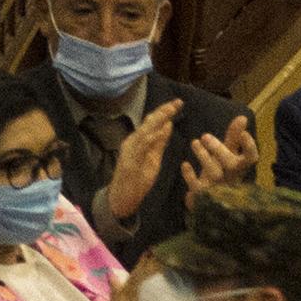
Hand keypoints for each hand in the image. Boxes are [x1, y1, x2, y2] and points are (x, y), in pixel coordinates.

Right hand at [106, 98, 185, 220]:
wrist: (122, 197)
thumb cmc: (138, 179)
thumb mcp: (154, 158)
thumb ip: (160, 142)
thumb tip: (168, 124)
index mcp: (139, 141)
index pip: (152, 123)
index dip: (164, 112)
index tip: (177, 103)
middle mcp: (133, 142)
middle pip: (149, 123)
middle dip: (163, 112)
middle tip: (177, 102)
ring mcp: (129, 151)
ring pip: (144, 131)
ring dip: (157, 121)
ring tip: (169, 110)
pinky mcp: (128, 161)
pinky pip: (139, 148)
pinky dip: (148, 138)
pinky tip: (158, 131)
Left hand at [181, 115, 258, 205]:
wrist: (211, 203)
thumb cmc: (222, 173)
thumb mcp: (229, 154)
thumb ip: (234, 137)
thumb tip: (242, 117)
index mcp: (240, 168)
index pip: (251, 158)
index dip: (249, 146)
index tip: (243, 133)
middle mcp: (231, 178)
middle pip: (231, 165)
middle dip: (219, 149)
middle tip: (205, 135)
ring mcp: (218, 188)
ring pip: (214, 174)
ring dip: (204, 157)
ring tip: (194, 142)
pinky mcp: (203, 196)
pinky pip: (197, 186)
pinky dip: (190, 175)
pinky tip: (185, 164)